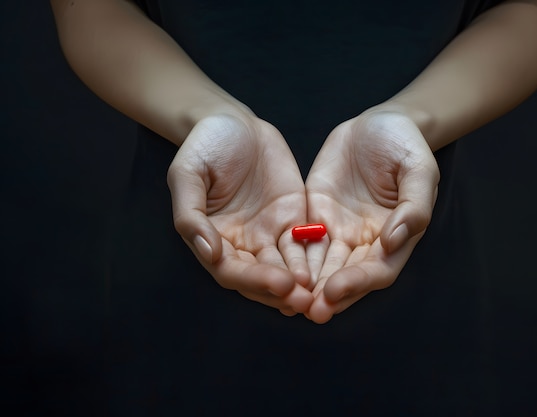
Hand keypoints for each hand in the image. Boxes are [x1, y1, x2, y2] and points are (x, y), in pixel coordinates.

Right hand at [167, 114, 312, 315]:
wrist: (233, 122)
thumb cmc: (204, 146)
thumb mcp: (187, 174)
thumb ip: (191, 214)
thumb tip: (209, 252)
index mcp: (212, 239)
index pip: (231, 270)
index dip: (254, 280)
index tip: (280, 283)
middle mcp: (241, 243)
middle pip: (261, 276)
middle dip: (281, 290)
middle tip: (304, 300)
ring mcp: (268, 232)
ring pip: (286, 265)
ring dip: (302, 282)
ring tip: (321, 293)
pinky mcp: (292, 218)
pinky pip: (305, 242)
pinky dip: (315, 258)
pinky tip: (331, 269)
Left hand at [304, 111, 439, 322]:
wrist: (380, 124)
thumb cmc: (406, 146)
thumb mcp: (418, 171)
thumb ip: (413, 206)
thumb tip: (394, 240)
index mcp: (396, 237)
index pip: (377, 269)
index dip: (357, 283)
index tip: (335, 290)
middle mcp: (365, 241)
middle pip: (345, 275)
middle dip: (327, 294)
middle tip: (309, 310)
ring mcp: (339, 230)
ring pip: (320, 264)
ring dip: (305, 285)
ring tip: (286, 301)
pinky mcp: (317, 215)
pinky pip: (301, 240)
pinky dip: (289, 259)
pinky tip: (272, 272)